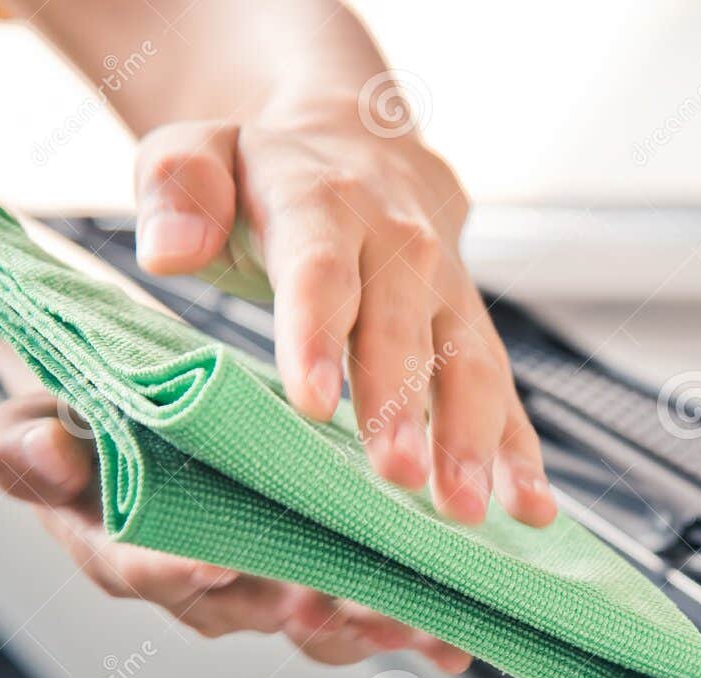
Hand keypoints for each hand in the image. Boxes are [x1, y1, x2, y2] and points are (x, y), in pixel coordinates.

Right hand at [0, 391, 471, 670]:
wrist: (117, 413)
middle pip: (251, 608)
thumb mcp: (27, 425)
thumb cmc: (70, 419)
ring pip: (315, 622)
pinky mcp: (306, 574)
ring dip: (367, 625)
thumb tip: (40, 454)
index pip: (141, 566)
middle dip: (302, 612)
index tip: (206, 560)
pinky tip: (454, 638)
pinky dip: (402, 623)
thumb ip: (26, 453)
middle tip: (343, 608)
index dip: (170, 566)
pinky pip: (353, 610)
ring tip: (422, 625)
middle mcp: (196, 585)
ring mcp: (256, 586)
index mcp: (123, 552)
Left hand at [131, 102, 556, 526]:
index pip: (322, 271)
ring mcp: (449, 293)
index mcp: (325, 203)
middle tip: (401, 477)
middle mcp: (402, 246)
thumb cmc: (262, 171)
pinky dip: (521, 452)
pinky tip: (532, 508)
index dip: (318, 335)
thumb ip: (177, 188)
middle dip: (407, 408)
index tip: (313, 403)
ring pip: (469, 366)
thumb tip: (168, 250)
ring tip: (467, 510)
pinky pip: (505, 393)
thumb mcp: (197, 152)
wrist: (359, 144)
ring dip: (474, 441)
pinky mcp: (474, 333)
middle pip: (405, 331)